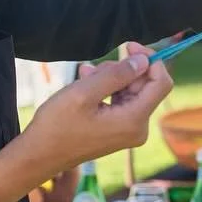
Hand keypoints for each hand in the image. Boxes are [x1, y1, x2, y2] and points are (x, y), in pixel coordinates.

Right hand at [25, 44, 172, 174]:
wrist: (39, 155)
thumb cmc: (58, 125)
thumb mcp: (84, 92)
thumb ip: (116, 74)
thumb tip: (143, 61)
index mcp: (134, 120)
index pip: (162, 82)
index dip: (150, 59)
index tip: (129, 46)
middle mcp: (138, 129)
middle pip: (145, 86)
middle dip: (122, 71)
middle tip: (92, 69)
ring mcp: (128, 132)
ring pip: (131, 92)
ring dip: (110, 79)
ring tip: (83, 77)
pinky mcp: (118, 132)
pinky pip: (121, 103)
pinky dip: (106, 91)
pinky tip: (85, 85)